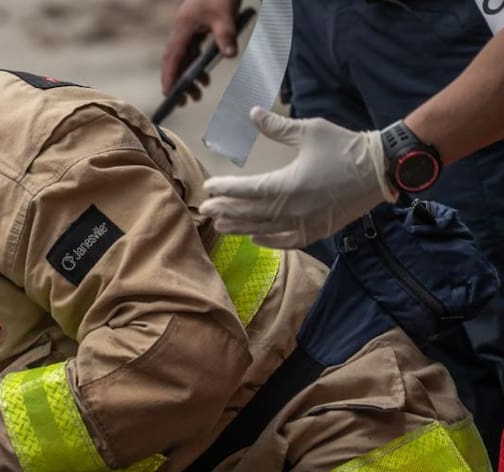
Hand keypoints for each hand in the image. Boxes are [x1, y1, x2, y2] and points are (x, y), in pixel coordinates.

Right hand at [161, 0, 239, 98]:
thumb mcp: (225, 14)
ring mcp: (188, 31)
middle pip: (176, 62)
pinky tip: (205, 77)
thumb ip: (225, 35)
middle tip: (185, 102)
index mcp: (183, 28)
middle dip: (178, 83)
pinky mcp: (196, 30)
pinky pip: (192, 53)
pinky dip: (196, 67)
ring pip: (184, 59)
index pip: (172, 57)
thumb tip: (230, 55)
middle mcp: (182, 31)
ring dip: (189, 77)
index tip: (169, 95)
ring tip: (198, 94)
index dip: (169, 77)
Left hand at [199, 107, 396, 248]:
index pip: (246, 191)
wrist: (382, 169)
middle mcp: (293, 209)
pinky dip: (267, 241)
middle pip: (249, 213)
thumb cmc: (345, 147)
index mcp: (288, 184)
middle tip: (205, 209)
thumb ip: (277, 127)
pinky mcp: (317, 231)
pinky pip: (286, 241)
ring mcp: (305, 224)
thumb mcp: (310, 131)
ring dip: (239, 227)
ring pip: (263, 230)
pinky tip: (253, 237)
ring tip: (220, 225)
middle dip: (226, 210)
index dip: (225, 190)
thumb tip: (252, 112)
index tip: (209, 186)